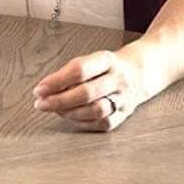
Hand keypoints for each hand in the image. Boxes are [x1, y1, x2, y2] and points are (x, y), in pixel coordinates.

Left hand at [33, 45, 152, 130]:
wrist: (143, 71)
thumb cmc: (109, 66)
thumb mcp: (93, 60)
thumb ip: (71, 73)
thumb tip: (46, 90)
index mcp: (108, 60)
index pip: (80, 69)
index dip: (57, 81)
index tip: (39, 89)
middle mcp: (118, 79)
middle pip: (87, 92)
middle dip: (59, 101)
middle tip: (41, 104)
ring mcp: (124, 98)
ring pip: (96, 110)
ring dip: (70, 113)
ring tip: (55, 110)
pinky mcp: (125, 114)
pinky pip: (104, 123)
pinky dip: (83, 123)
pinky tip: (71, 118)